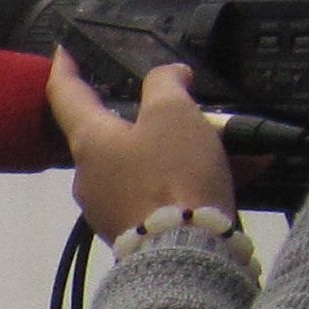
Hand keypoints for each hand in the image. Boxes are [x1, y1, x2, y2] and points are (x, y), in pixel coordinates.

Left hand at [46, 46, 236, 239]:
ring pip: (148, 164)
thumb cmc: (173, 179)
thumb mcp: (173, 112)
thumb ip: (167, 83)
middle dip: (151, 116)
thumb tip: (170, 76)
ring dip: (186, 149)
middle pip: (114, 133)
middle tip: (181, 101)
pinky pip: (166, 194)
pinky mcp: (138, 232)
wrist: (187, 256)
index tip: (64, 52)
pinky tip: (244, 170)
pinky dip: (197, 179)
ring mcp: (112, 208)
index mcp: (90, 141)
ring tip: (229, 140)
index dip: (66, 67)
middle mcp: (91, 177)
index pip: (66, 94)